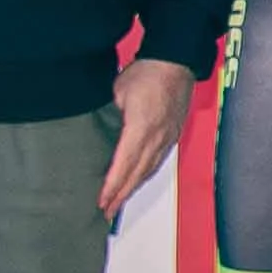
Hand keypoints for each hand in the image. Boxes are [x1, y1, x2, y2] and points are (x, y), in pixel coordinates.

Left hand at [101, 57, 196, 219]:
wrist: (176, 60)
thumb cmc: (148, 71)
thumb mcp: (118, 91)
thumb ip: (109, 116)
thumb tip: (95, 133)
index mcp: (142, 128)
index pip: (124, 164)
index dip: (112, 185)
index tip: (101, 201)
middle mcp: (158, 137)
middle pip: (138, 173)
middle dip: (121, 194)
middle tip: (106, 212)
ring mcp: (167, 137)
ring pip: (149, 169)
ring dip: (133, 188)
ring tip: (118, 202)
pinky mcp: (172, 134)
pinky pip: (158, 161)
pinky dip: (145, 175)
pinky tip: (137, 180)